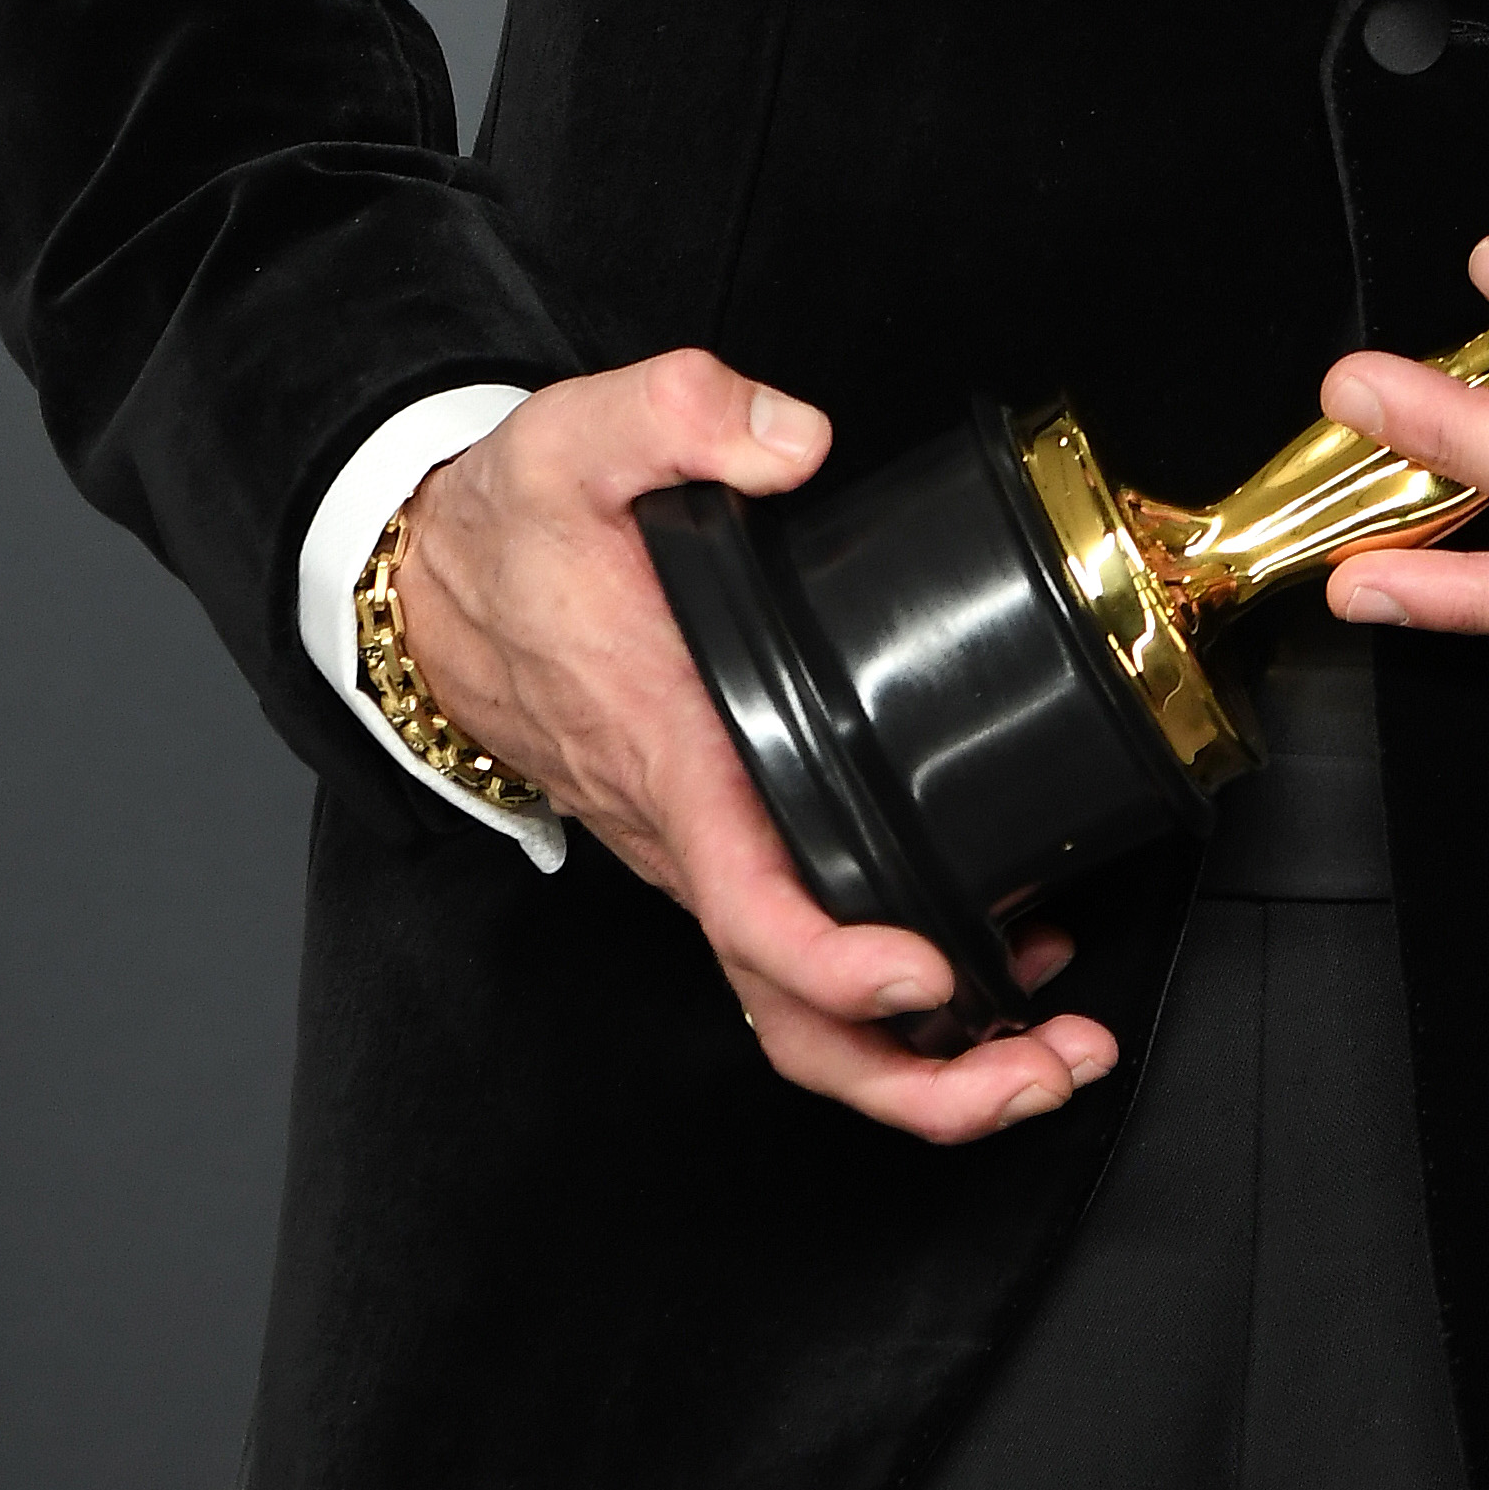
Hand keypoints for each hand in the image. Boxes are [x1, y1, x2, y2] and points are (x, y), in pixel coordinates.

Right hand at [394, 352, 1116, 1144]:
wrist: (439, 585)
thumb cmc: (513, 532)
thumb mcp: (578, 433)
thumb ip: (686, 412)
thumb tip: (793, 440)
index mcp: (672, 754)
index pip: (749, 904)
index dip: (837, 963)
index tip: (928, 972)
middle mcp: (690, 836)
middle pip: (790, 1016)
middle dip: (921, 1077)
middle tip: (1049, 1068)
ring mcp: (705, 856)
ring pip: (801, 1013)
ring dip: (926, 1063)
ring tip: (1050, 1053)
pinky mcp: (722, 847)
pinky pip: (802, 964)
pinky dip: (899, 1007)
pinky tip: (995, 973)